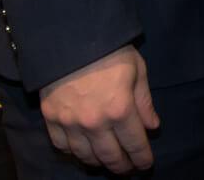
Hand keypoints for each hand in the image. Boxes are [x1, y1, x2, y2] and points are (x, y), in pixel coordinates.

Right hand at [38, 44, 158, 172]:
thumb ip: (144, 102)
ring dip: (99, 162)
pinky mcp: (51, 118)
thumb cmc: (110, 49)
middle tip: (128, 169)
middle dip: (122, 166)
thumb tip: (152, 127)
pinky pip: (63, 146)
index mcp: (120, 109)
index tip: (146, 165)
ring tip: (108, 161)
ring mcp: (70, 123)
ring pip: (86, 156)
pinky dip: (74, 152)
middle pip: (110, 156)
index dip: (142, 158)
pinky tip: (83, 150)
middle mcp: (95, 122)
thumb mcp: (137, 70)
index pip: (135, 144)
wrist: (70, 36)